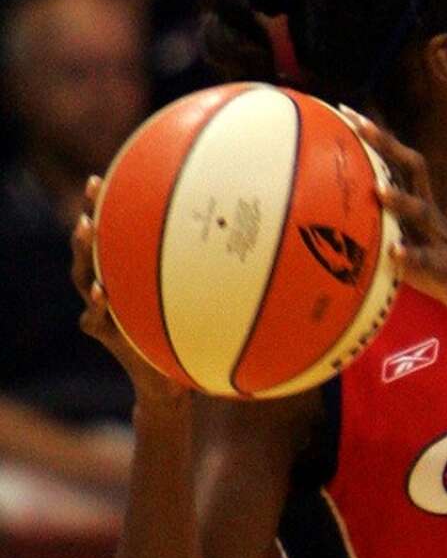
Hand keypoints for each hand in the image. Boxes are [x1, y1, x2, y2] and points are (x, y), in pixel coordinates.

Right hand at [70, 175, 190, 410]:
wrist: (174, 381)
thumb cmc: (194, 335)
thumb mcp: (204, 302)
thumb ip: (213, 277)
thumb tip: (254, 239)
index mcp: (131, 273)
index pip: (115, 233)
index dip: (108, 205)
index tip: (106, 176)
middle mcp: (113, 285)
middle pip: (93, 245)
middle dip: (93, 213)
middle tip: (94, 190)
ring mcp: (105, 310)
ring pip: (82, 276)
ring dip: (84, 251)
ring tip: (87, 229)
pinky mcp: (107, 335)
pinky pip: (94, 319)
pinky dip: (97, 306)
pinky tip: (101, 292)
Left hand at [340, 108, 446, 325]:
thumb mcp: (422, 253)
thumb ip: (395, 240)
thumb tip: (353, 238)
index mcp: (426, 211)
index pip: (402, 165)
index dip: (377, 139)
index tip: (347, 113)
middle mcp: (434, 218)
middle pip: (412, 170)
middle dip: (383, 144)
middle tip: (354, 121)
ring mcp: (444, 242)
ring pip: (422, 213)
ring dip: (400, 200)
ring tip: (378, 189)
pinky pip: (431, 261)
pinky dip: (413, 255)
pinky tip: (396, 252)